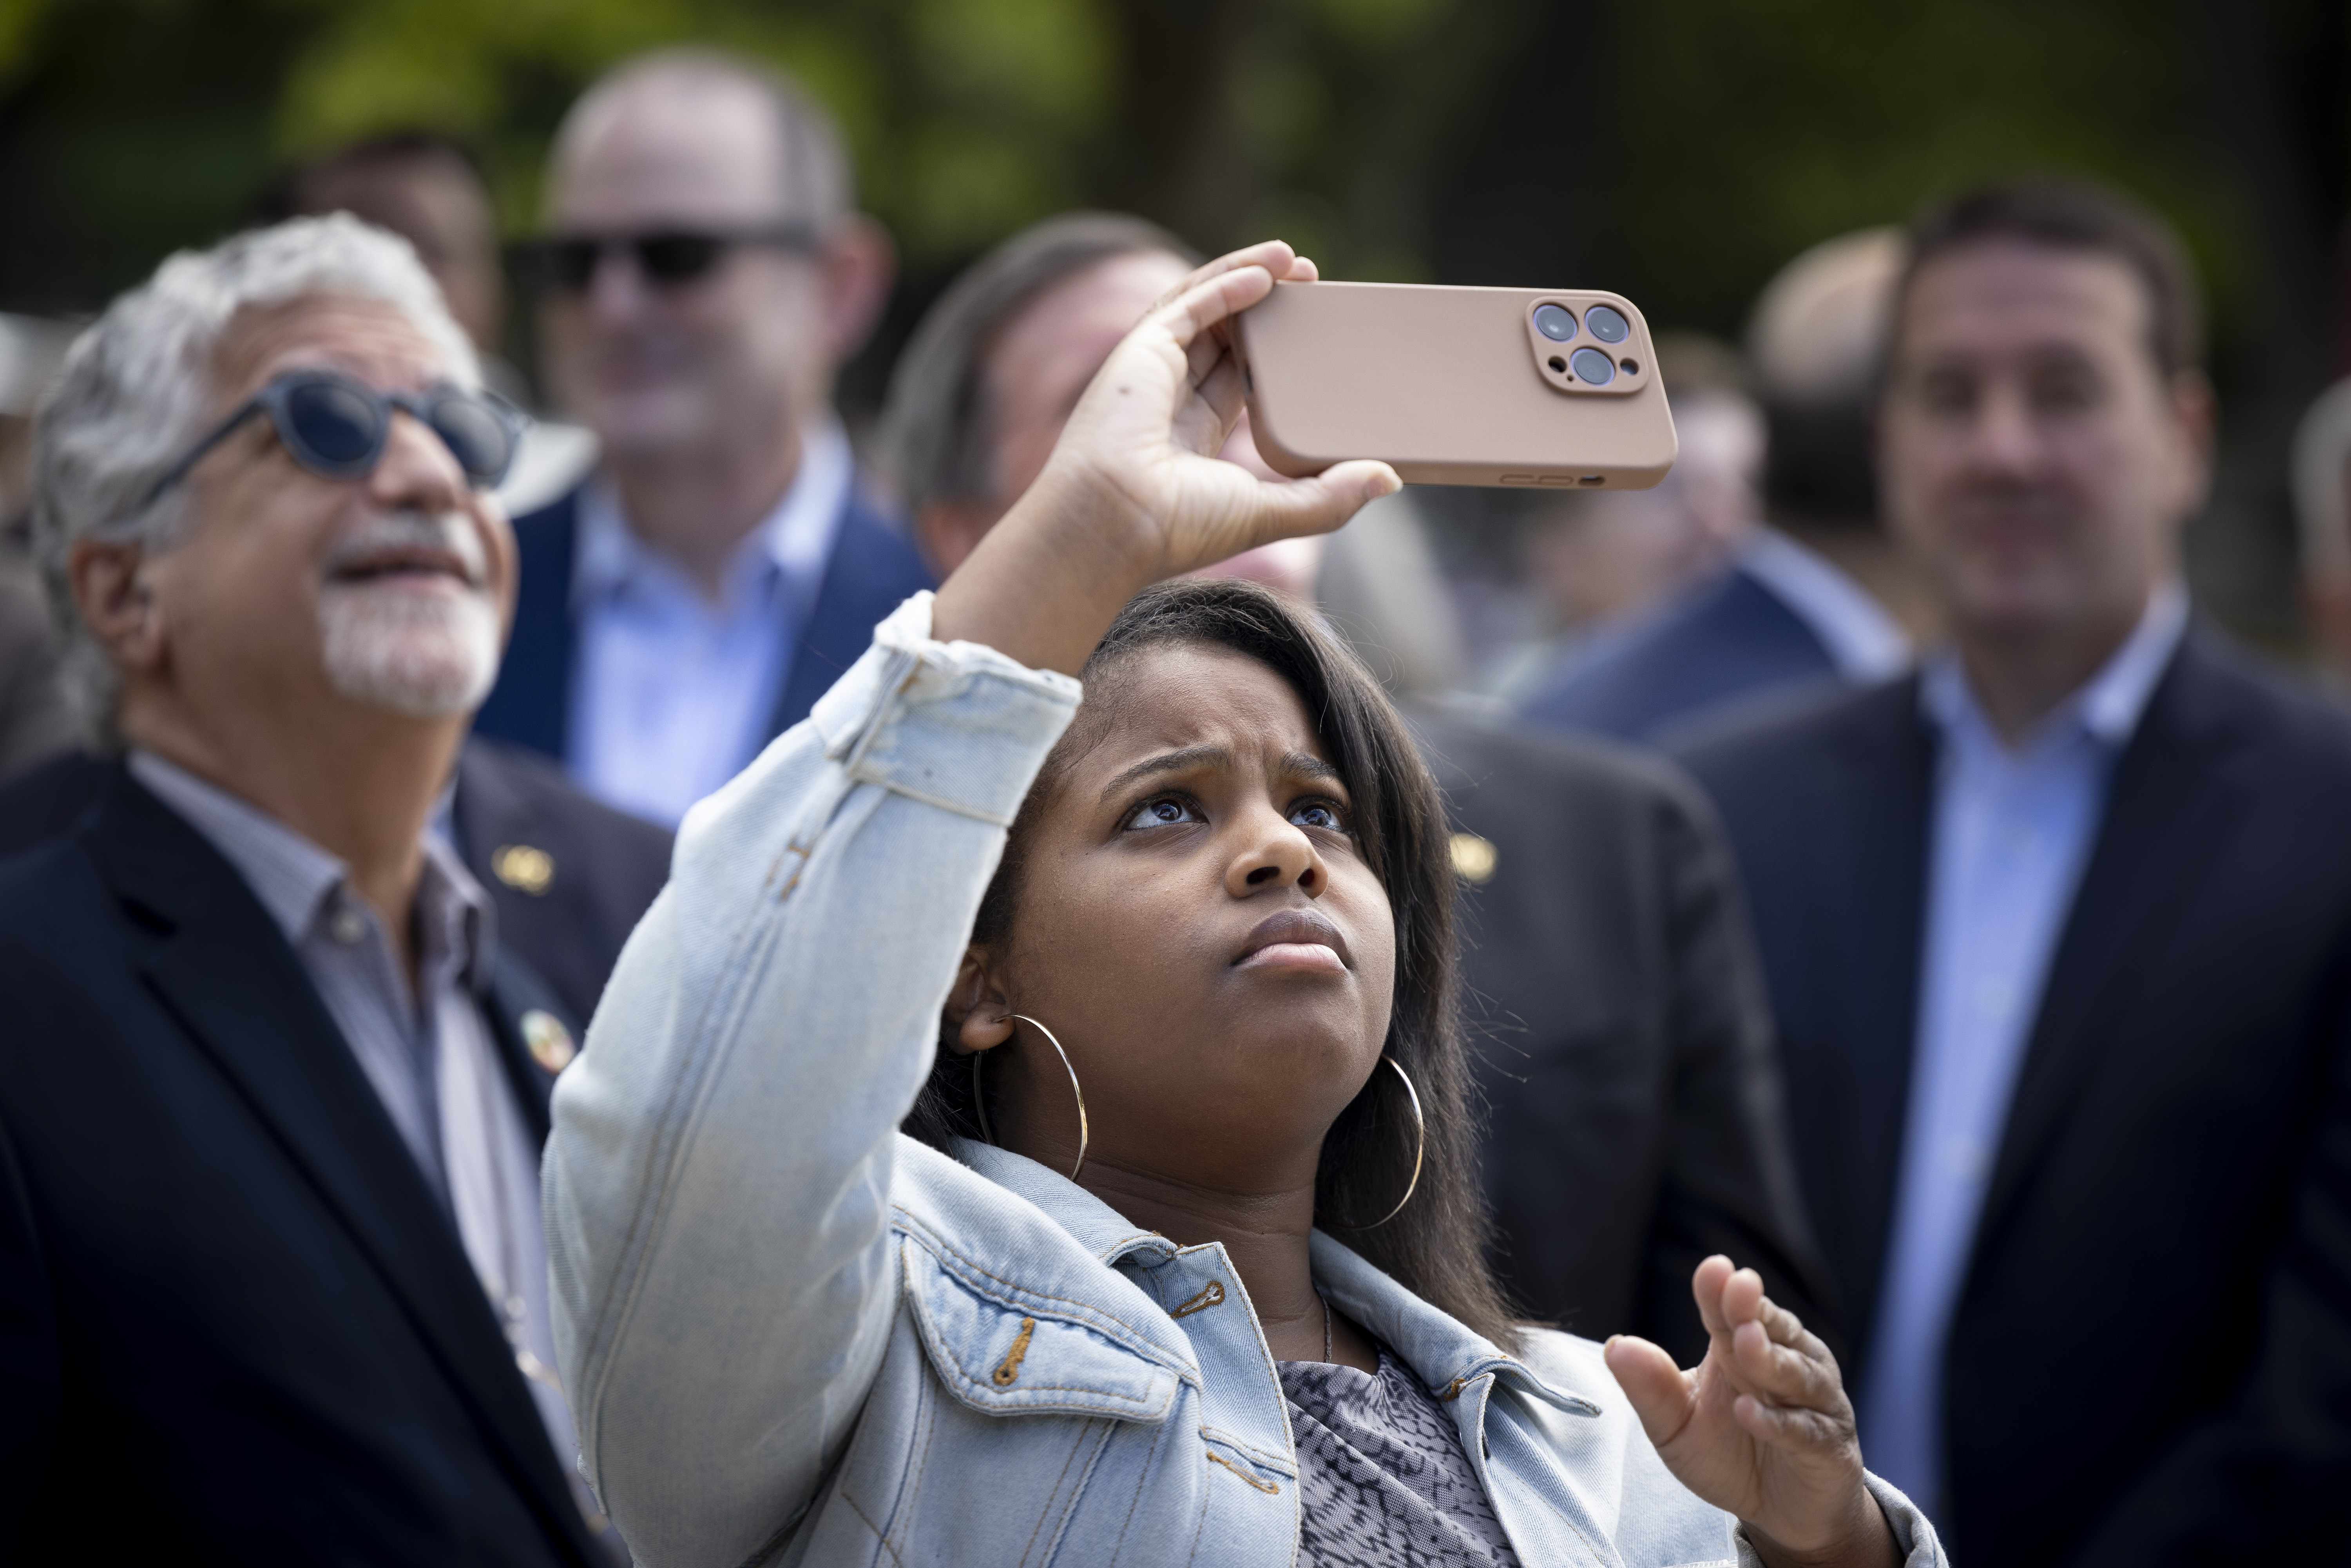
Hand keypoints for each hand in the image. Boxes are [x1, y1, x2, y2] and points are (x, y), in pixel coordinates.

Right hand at [930, 240, 1399, 674]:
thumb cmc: (1179, 528)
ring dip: (1250, 278)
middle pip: (1223, 337)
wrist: (1115, 522)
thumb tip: (1389, 478)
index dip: (1273, 354)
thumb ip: (1330, 498)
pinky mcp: (1141, 351)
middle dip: (1268, 307)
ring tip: (1297, 261)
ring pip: (1204, 308)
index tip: (1313, 335)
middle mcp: (1169, 398)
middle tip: (1315, 286)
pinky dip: (1226, 283)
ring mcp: (1152, 372)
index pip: (1236, 379)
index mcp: (1190, 436)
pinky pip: (1189, 304)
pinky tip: (1267, 273)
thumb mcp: (1271, 513)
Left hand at [1604, 1257, 1897, 1567]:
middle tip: (1736, 1289)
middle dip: (1753, 1310)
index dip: (1723, 1291)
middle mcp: (1786, 1365)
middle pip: (1772, 1330)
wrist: (1780, 1513)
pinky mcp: (1828, 1448)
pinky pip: (1804, 1430)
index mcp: (1742, 1349)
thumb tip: (1615, 1346)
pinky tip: (1749, 1412)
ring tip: (1744, 1344)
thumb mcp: (1676, 1424)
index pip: (1730, 1312)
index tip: (1714, 1269)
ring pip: (1796, 1374)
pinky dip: (1778, 1421)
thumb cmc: (1727, 1457)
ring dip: (1771, 1358)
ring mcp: (1812, 1404)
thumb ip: (1651, 1388)